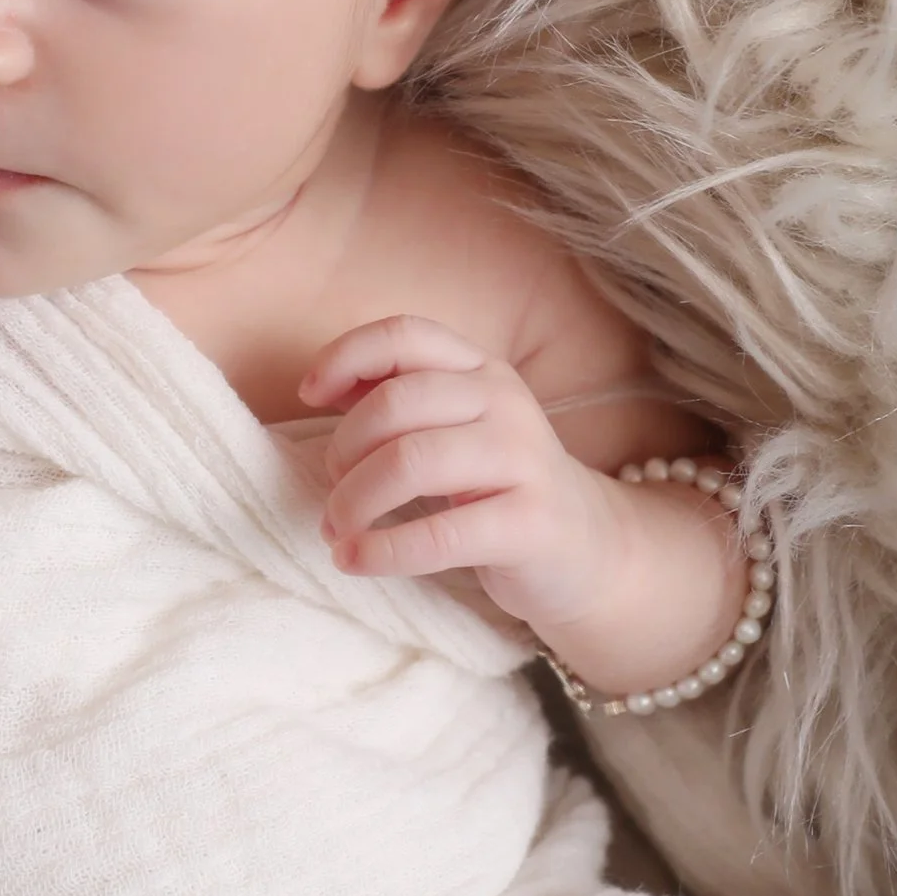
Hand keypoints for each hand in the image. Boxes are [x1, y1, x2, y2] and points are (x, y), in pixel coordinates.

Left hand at [299, 317, 619, 631]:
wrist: (587, 548)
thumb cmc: (496, 486)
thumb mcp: (452, 429)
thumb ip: (393, 399)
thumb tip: (321, 384)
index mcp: (481, 369)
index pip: (406, 334)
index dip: (347, 355)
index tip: (310, 395)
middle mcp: (505, 402)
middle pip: (395, 403)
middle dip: (342, 450)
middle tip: (332, 492)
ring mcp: (523, 460)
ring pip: (410, 462)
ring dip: (354, 501)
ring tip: (336, 530)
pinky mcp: (530, 524)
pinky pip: (440, 534)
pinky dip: (382, 551)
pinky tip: (354, 561)